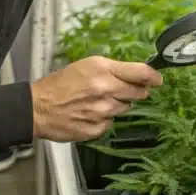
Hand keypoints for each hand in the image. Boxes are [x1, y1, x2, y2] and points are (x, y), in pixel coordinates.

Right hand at [31, 56, 162, 140]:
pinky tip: (89, 113)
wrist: (38, 108)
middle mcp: (105, 90)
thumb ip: (113, 69)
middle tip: (119, 90)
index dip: (153, 77)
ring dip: (116, 105)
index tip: (158, 80)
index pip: (140, 73)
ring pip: (124, 108)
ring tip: (95, 101)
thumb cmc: (60, 85)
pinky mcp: (97, 129)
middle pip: (138, 93)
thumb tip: (138, 75)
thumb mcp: (86, 65)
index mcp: (103, 70)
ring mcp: (102, 111)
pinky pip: (110, 123)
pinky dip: (103, 119)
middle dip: (134, 91)